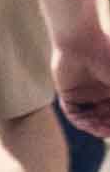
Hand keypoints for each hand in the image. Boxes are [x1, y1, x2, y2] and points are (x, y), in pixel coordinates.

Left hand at [55, 9, 109, 141]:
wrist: (81, 39)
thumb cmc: (106, 56)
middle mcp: (96, 93)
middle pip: (102, 119)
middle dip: (106, 128)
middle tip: (108, 132)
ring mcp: (82, 94)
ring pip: (89, 119)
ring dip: (95, 127)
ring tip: (100, 129)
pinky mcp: (66, 93)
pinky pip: (73, 113)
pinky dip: (81, 122)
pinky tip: (88, 124)